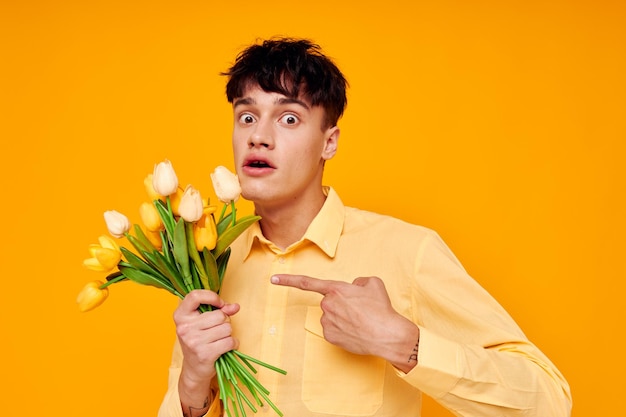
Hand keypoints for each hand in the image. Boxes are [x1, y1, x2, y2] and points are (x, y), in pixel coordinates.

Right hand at [174, 290, 239, 401]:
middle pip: (219, 315)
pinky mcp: (205, 354)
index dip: (212, 297)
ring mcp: (193, 341)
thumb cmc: (199, 341)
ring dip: (228, 334)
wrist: (194, 370)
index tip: (220, 304)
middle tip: (217, 331)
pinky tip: (225, 348)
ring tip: (219, 340)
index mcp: (181, 316)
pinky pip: (230, 341)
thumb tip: (235, 307)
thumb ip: (219, 310)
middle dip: (224, 322)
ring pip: (227, 328)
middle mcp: (184, 327)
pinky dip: (233, 344)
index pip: (195, 296)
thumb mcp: (203, 322)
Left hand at [271, 274, 418, 371]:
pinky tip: (356, 331)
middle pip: (329, 302)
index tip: (273, 279)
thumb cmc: (381, 309)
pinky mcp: (330, 337)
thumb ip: (358, 281)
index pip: (307, 282)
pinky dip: (343, 329)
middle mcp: (327, 305)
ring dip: (342, 317)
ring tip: (360, 321)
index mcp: (335, 289)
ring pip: (331, 316)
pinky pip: (333, 329)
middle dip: (341, 304)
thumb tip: (353, 288)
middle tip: (360, 309)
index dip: (288, 280)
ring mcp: (327, 322)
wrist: (387, 335)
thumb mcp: (373, 284)